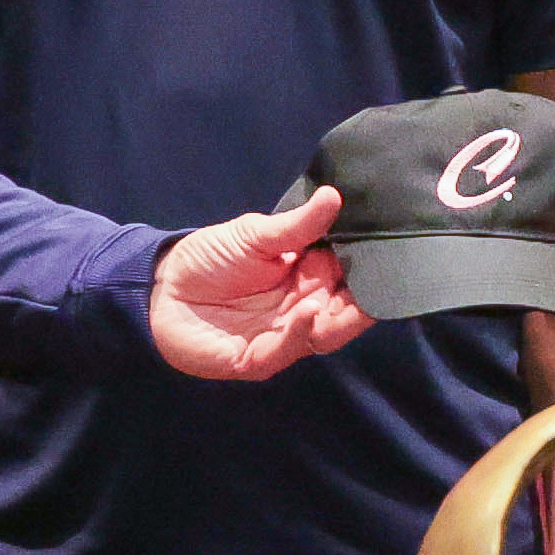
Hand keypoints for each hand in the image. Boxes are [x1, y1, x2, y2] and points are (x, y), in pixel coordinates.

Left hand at [152, 188, 372, 379]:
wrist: (160, 286)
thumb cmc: (210, 258)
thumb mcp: (256, 234)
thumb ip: (298, 225)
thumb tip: (335, 195)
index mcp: (309, 280)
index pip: (351, 281)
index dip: (372, 272)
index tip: (394, 255)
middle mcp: (303, 311)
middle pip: (346, 312)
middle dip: (367, 301)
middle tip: (390, 282)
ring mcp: (282, 337)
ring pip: (324, 334)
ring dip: (340, 318)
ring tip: (356, 299)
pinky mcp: (256, 359)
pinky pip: (286, 349)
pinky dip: (301, 332)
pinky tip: (311, 311)